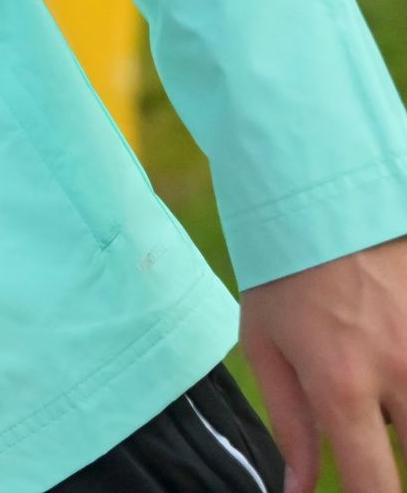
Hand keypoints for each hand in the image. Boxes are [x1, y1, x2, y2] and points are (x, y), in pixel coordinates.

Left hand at [243, 238, 406, 492]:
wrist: (331, 196)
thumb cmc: (287, 274)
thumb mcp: (266, 344)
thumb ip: (290, 424)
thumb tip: (299, 488)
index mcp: (341, 385)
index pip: (375, 483)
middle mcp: (400, 372)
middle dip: (402, 466)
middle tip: (376, 435)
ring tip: (386, 396)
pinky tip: (397, 360)